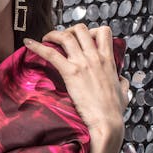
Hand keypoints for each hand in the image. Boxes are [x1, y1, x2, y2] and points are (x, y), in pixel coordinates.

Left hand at [24, 24, 129, 149]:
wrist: (107, 122)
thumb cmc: (114, 111)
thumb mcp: (124, 92)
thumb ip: (122, 83)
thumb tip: (122, 80)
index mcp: (109, 60)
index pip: (104, 32)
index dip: (91, 30)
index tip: (82, 38)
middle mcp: (95, 57)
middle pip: (81, 29)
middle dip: (69, 30)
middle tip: (60, 39)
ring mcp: (83, 63)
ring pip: (66, 36)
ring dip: (53, 34)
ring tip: (45, 39)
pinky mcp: (71, 73)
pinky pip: (51, 53)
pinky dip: (37, 46)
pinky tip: (28, 43)